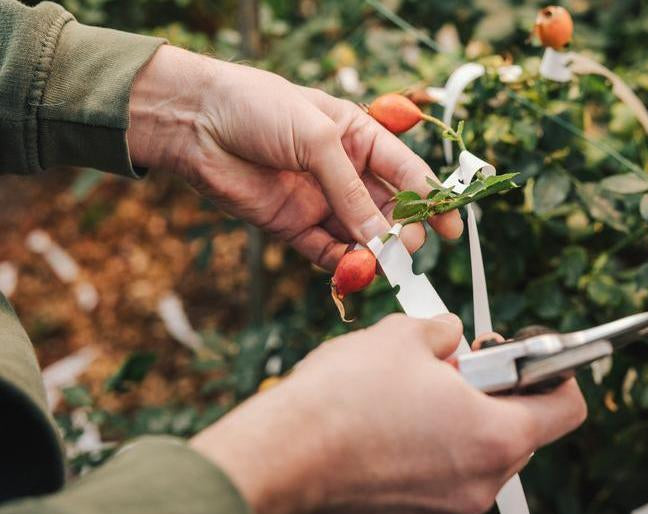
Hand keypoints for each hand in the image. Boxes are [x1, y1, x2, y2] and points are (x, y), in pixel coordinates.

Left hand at [127, 45, 461, 268]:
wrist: (196, 122)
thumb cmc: (259, 109)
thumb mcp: (316, 140)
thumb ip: (351, 191)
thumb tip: (383, 237)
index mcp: (359, 137)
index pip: (407, 172)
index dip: (431, 200)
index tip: (452, 228)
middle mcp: (344, 171)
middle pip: (387, 210)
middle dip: (402, 231)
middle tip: (407, 249)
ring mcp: (319, 200)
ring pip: (360, 236)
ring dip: (374, 253)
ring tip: (385, 266)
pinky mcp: (293, 225)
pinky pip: (327, 252)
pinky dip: (342, 265)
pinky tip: (353, 270)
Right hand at [190, 314, 586, 513]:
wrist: (283, 454)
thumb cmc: (345, 397)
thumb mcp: (405, 335)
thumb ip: (446, 332)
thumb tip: (450, 336)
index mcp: (495, 436)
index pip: (566, 408)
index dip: (555, 373)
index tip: (529, 357)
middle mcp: (480, 482)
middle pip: (520, 431)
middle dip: (495, 394)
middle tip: (458, 366)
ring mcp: (446, 507)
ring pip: (478, 454)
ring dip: (461, 420)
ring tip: (416, 393)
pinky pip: (443, 475)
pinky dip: (432, 448)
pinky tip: (393, 424)